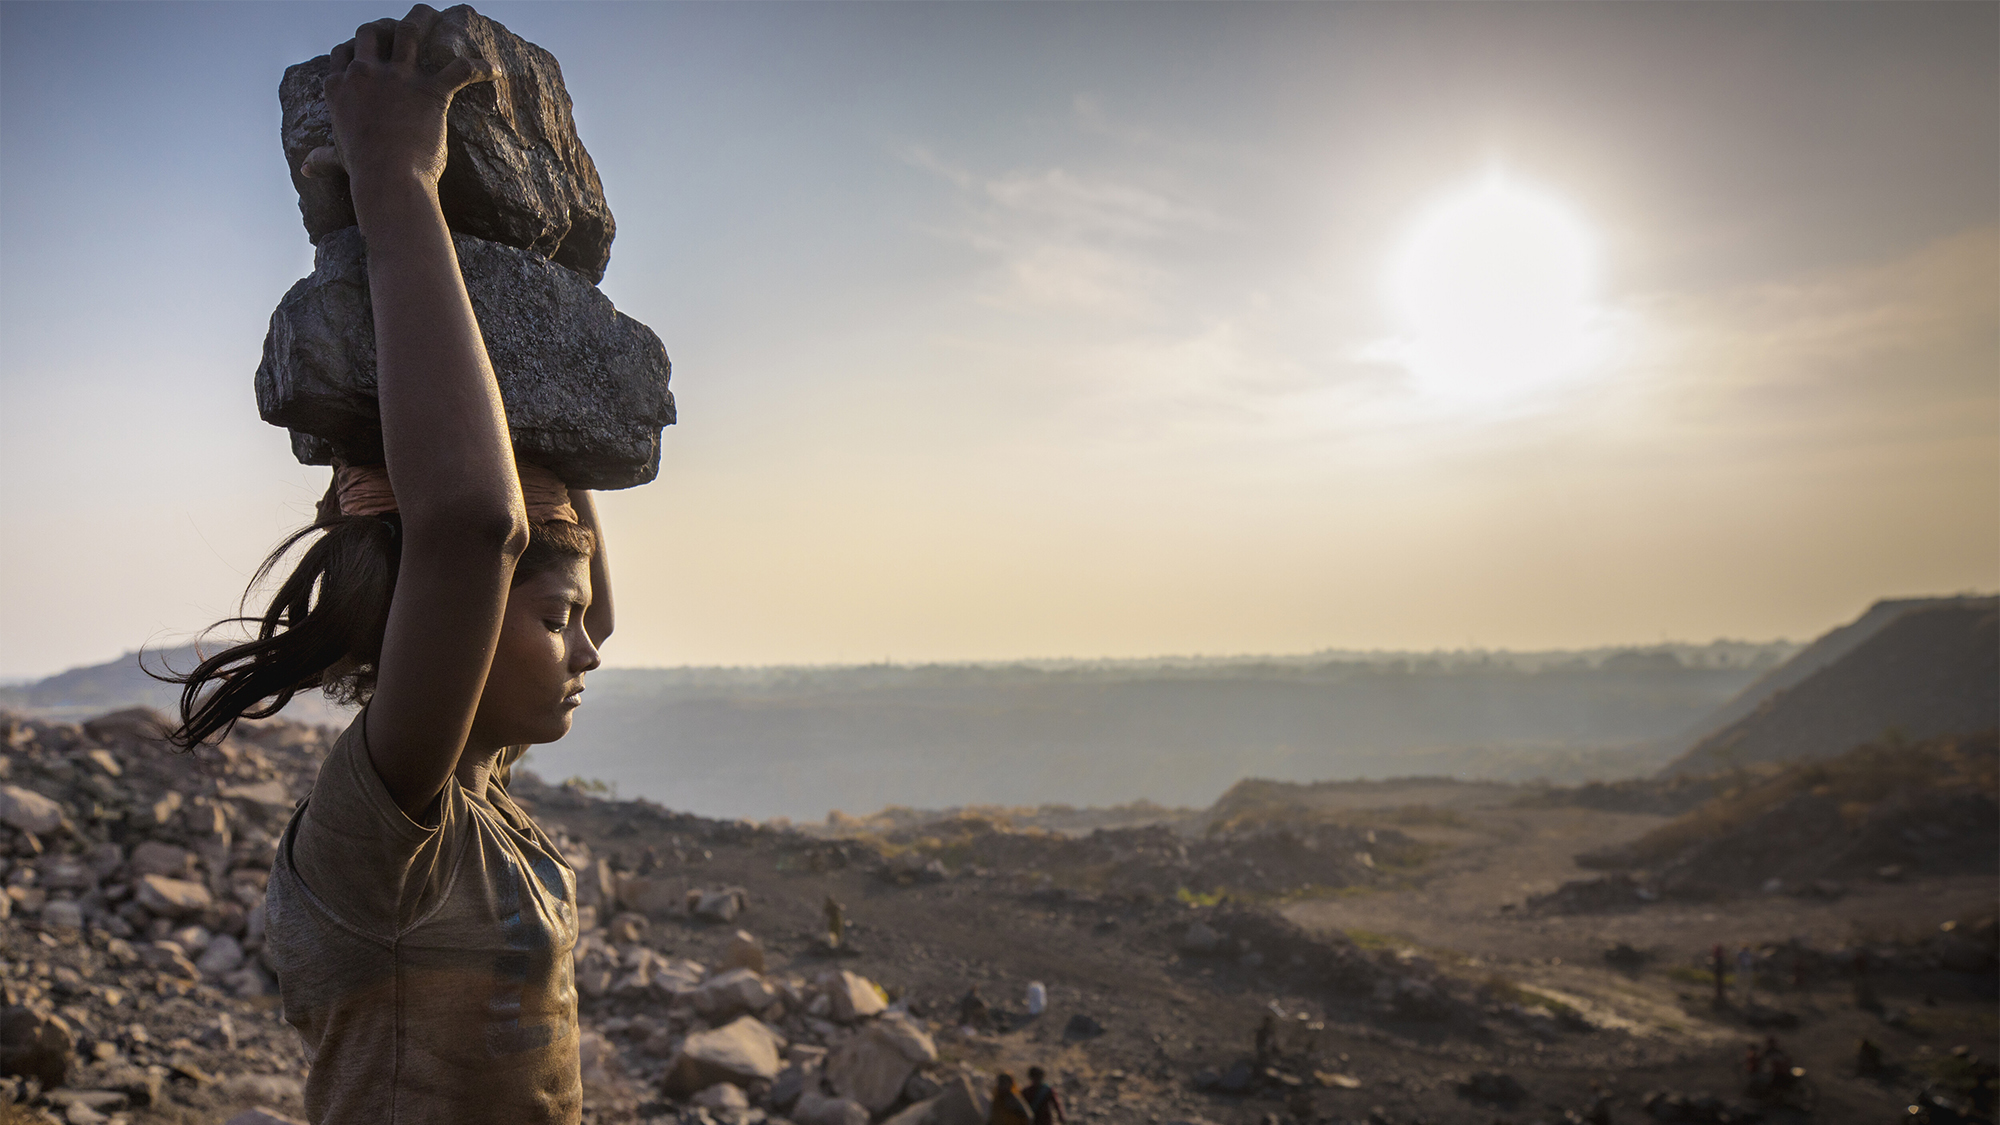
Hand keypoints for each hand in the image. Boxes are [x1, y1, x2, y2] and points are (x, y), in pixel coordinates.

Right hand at [301, 5, 490, 196]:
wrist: (388, 182)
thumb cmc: (363, 175)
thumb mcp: (339, 158)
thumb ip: (322, 157)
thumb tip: (305, 167)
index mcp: (339, 87)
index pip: (342, 52)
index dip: (356, 46)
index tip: (369, 47)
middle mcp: (365, 74)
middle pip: (372, 31)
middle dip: (386, 24)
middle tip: (402, 26)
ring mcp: (398, 79)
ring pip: (410, 30)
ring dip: (424, 18)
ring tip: (436, 14)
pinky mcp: (430, 91)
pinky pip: (460, 69)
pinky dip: (479, 67)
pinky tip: (494, 70)